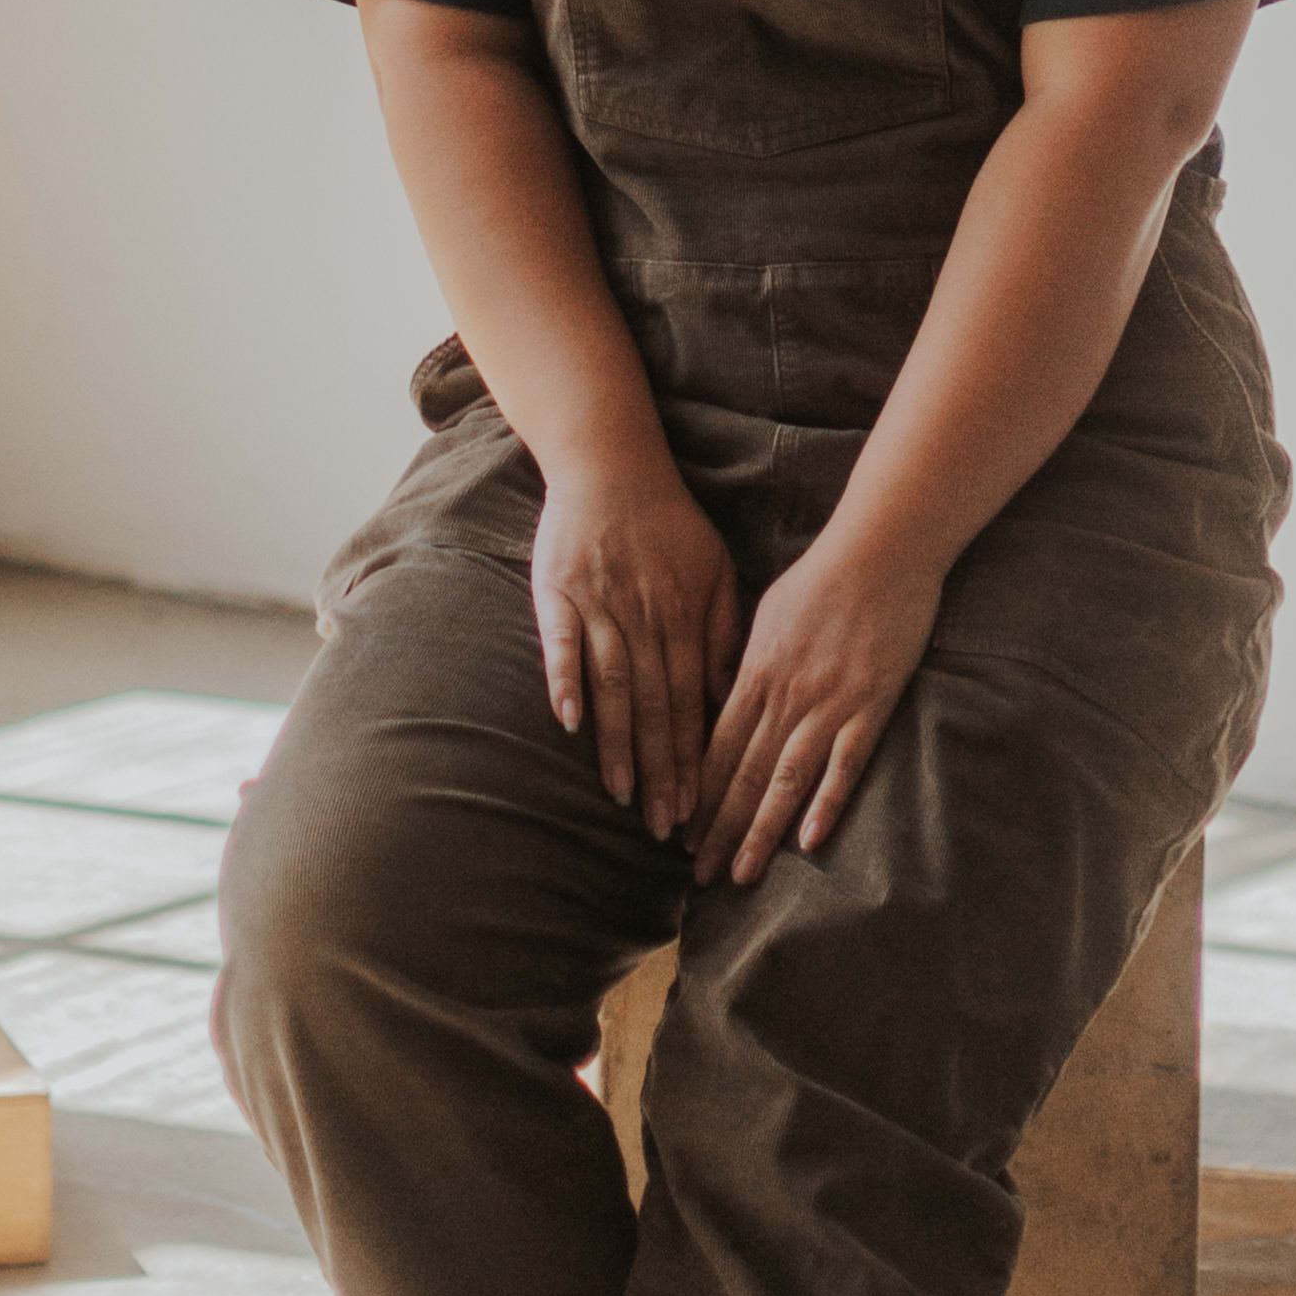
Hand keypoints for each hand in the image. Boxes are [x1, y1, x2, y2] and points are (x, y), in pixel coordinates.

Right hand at [533, 448, 744, 845]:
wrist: (612, 465)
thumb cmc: (670, 523)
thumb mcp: (717, 572)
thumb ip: (727, 633)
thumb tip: (737, 694)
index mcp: (684, 619)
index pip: (693, 703)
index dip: (695, 759)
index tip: (699, 811)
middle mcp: (644, 620)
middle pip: (656, 707)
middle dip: (663, 772)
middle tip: (666, 830)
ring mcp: (599, 607)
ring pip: (614, 685)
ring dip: (619, 742)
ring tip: (624, 795)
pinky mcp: (558, 593)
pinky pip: (562, 642)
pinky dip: (566, 679)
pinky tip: (569, 721)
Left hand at [692, 522, 940, 883]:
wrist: (882, 546)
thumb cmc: (824, 575)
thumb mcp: (768, 613)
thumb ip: (747, 661)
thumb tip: (727, 699)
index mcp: (756, 671)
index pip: (716, 747)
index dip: (696, 795)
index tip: (680, 834)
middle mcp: (785, 694)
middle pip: (742, 773)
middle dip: (717, 828)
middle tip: (696, 875)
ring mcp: (829, 702)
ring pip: (785, 778)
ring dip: (759, 831)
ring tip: (740, 873)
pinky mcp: (872, 704)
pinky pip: (845, 762)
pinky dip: (825, 802)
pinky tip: (809, 841)